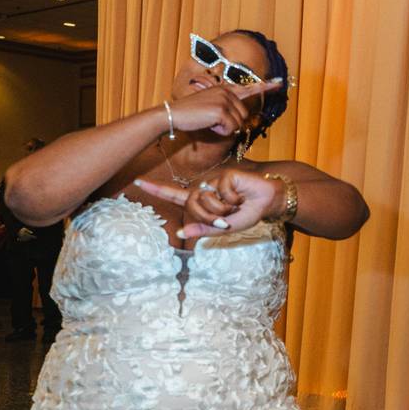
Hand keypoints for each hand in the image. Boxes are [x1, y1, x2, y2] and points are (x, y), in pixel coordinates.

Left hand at [135, 169, 286, 238]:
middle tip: (225, 220)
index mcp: (203, 202)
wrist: (269, 202)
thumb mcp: (225, 228)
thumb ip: (203, 230)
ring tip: (235, 207)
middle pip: (192, 204)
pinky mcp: (225, 176)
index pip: (175, 196)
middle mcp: (205, 190)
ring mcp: (214, 182)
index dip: (157, 190)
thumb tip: (179, 233)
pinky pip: (220, 191)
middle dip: (209, 217)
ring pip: (205, 199)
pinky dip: (233, 200)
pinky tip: (242, 197)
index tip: (139, 182)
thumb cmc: (248, 214)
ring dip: (221, 210)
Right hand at [165, 79, 282, 135]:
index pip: (249, 88)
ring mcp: (224, 99)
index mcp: (225, 90)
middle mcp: (227, 92)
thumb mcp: (211, 109)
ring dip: (225, 129)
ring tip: (208, 122)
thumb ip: (227, 110)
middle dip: (231, 124)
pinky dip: (220, 132)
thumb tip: (242, 122)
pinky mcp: (221, 110)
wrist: (172, 115)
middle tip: (212, 121)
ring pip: (239, 124)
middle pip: (244, 116)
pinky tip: (207, 125)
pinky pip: (230, 129)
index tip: (280, 83)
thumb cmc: (191, 115)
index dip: (266, 87)